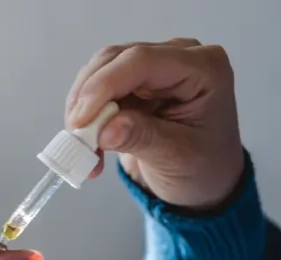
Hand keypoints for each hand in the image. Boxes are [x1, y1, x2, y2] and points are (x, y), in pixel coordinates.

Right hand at [66, 39, 243, 210]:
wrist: (204, 182)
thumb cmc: (203, 168)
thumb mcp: (177, 157)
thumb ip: (142, 138)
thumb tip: (104, 130)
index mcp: (204, 68)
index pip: (143, 60)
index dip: (105, 85)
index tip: (81, 120)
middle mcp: (178, 56)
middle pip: (116, 59)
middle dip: (89, 97)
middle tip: (76, 137)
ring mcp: (154, 66)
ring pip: (100, 70)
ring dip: (83, 108)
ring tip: (84, 149)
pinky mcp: (134, 80)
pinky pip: (97, 87)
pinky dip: (86, 116)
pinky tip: (89, 145)